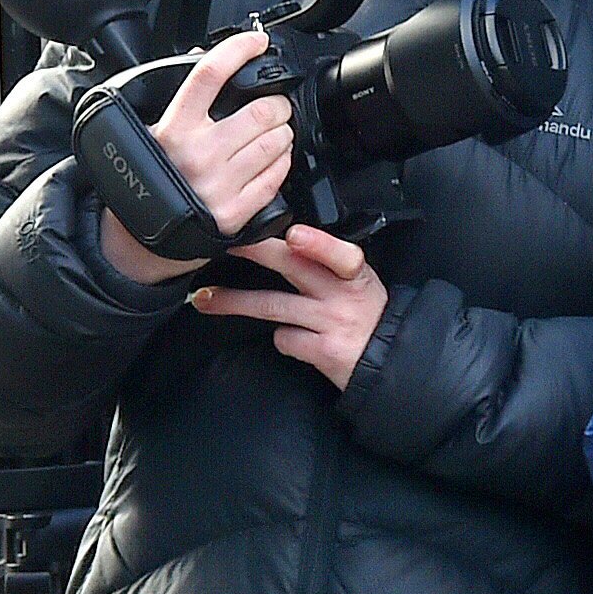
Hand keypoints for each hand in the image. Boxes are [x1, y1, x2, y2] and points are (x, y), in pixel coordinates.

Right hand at [96, 33, 289, 285]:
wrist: (134, 243)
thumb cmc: (148, 182)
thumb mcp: (152, 136)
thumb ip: (183, 104)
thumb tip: (208, 60)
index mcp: (173, 130)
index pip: (208, 76)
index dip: (238, 50)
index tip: (257, 42)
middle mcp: (196, 155)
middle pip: (262, 110)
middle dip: (276, 104)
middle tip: (272, 107)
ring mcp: (217, 185)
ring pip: (277, 140)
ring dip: (282, 132)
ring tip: (271, 134)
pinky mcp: (235, 212)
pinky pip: (278, 175)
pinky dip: (282, 163)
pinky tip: (269, 162)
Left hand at [193, 223, 385, 385]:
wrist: (388, 359)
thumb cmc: (368, 315)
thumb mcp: (360, 283)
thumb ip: (330, 266)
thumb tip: (287, 245)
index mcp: (355, 274)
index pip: (340, 254)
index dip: (317, 244)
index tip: (293, 234)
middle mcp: (342, 296)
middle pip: (295, 269)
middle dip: (257, 253)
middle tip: (228, 245)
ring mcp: (329, 324)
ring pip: (273, 307)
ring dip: (233, 301)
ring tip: (205, 298)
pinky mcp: (320, 351)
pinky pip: (284, 339)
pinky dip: (283, 338)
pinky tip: (293, 339)